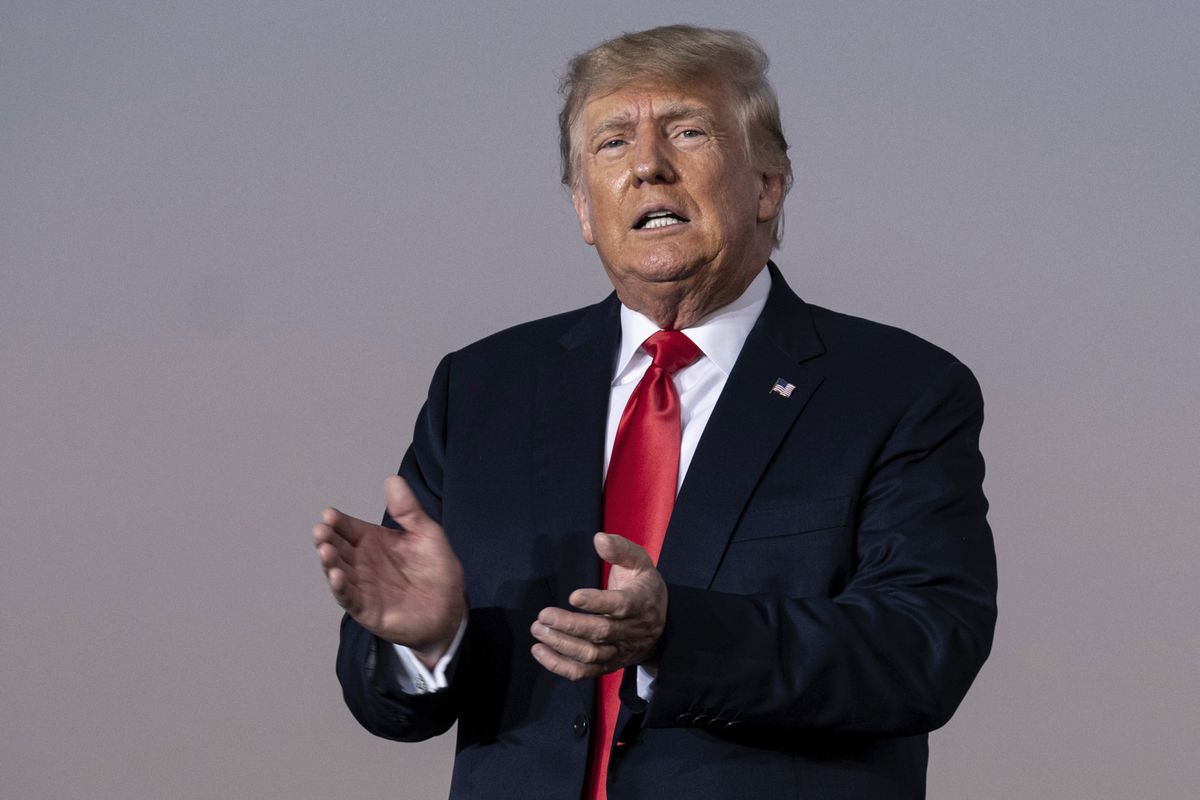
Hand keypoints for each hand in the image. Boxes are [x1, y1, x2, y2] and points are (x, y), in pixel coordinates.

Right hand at [314, 475, 464, 667]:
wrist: (450, 609)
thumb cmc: (436, 570)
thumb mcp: (427, 534)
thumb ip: (409, 510)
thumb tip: (392, 479)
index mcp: (374, 541)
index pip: (349, 528)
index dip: (338, 521)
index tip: (329, 514)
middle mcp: (362, 562)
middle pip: (338, 548)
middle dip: (327, 539)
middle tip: (322, 530)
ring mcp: (362, 586)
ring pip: (338, 571)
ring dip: (329, 561)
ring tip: (325, 550)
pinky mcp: (366, 608)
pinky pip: (349, 597)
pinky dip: (340, 587)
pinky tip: (336, 575)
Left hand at [530, 533, 666, 680]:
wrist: (664, 626)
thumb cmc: (643, 588)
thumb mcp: (640, 563)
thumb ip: (620, 549)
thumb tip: (599, 538)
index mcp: (641, 603)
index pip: (620, 606)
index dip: (597, 602)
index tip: (573, 596)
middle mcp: (631, 631)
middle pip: (600, 632)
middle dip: (569, 625)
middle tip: (544, 615)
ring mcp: (620, 651)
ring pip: (590, 655)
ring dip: (561, 645)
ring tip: (538, 630)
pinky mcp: (609, 666)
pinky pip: (584, 673)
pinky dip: (560, 666)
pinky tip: (539, 651)